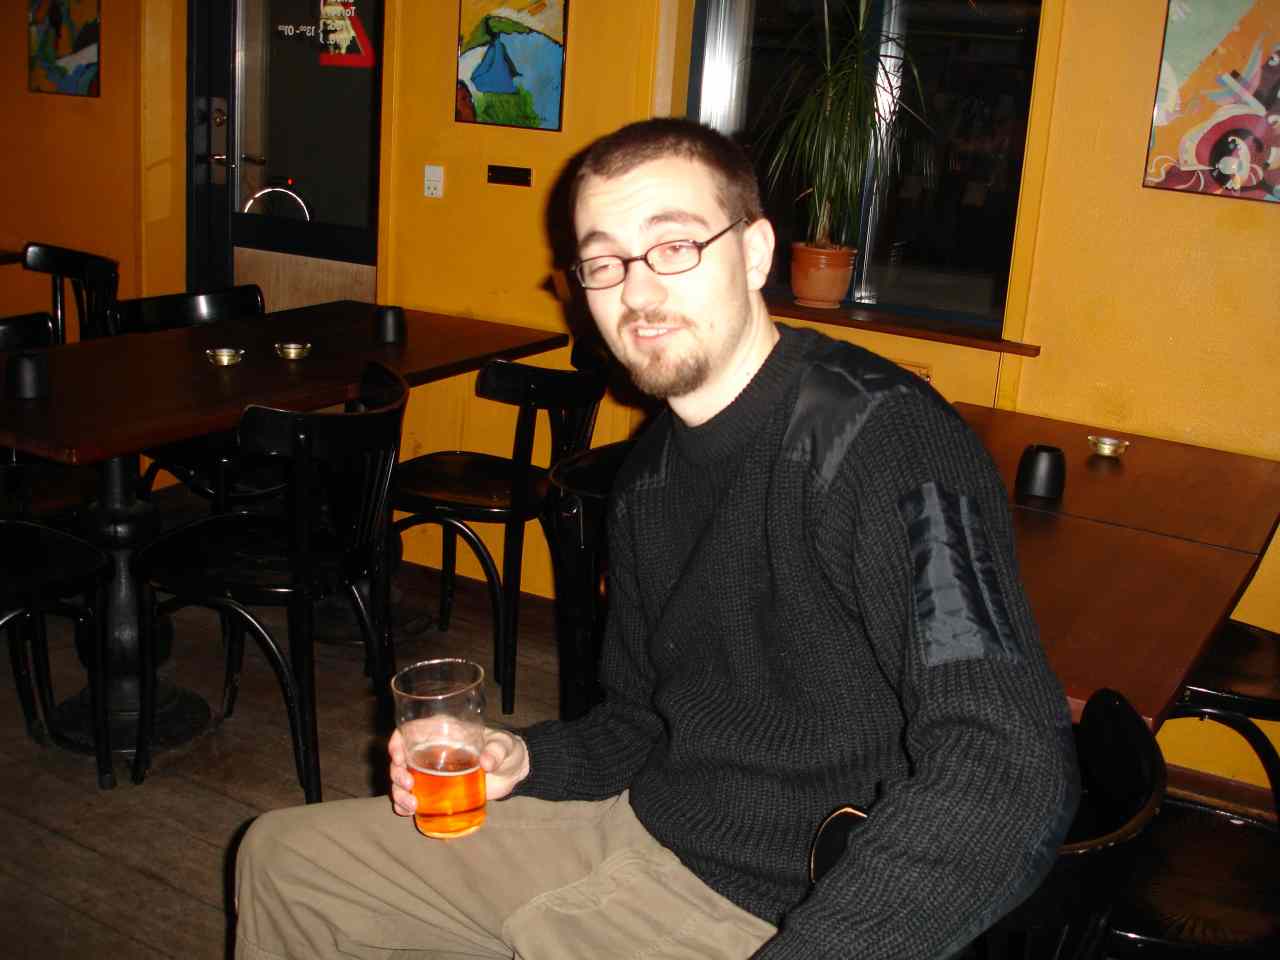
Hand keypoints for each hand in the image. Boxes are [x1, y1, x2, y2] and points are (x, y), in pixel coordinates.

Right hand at [388, 727, 529, 816]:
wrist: (512, 773)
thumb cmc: (507, 749)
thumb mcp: (504, 746)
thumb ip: (497, 751)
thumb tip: (486, 763)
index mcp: (444, 732)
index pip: (410, 730)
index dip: (397, 741)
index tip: (398, 756)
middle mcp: (432, 750)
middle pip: (400, 758)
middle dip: (397, 772)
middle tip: (409, 785)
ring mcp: (431, 772)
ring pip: (402, 779)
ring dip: (399, 792)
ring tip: (412, 804)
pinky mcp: (436, 791)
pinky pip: (412, 797)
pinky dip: (404, 805)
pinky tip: (407, 812)